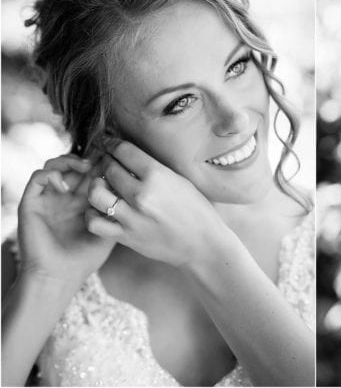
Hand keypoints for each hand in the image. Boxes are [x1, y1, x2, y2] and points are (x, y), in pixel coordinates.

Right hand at [16, 154, 113, 284]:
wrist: (58, 276)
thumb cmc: (85, 259)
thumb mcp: (109, 232)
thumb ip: (117, 212)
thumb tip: (132, 190)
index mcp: (82, 202)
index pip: (90, 174)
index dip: (101, 165)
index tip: (115, 160)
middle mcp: (64, 198)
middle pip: (74, 166)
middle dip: (89, 159)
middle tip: (102, 158)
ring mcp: (47, 199)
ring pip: (54, 165)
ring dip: (69, 161)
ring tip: (85, 167)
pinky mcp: (31, 203)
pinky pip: (37, 177)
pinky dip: (51, 175)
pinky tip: (65, 187)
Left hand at [84, 139, 230, 267]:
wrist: (203, 244)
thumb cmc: (197, 211)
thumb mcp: (181, 182)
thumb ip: (155, 169)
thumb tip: (131, 156)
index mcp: (158, 177)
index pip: (124, 151)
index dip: (113, 143)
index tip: (109, 143)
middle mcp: (142, 195)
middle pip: (109, 168)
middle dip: (105, 161)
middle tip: (107, 162)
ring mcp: (132, 217)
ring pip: (96, 193)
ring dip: (95, 185)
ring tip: (101, 185)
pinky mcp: (126, 236)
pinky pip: (95, 223)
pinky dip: (92, 214)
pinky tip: (99, 210)